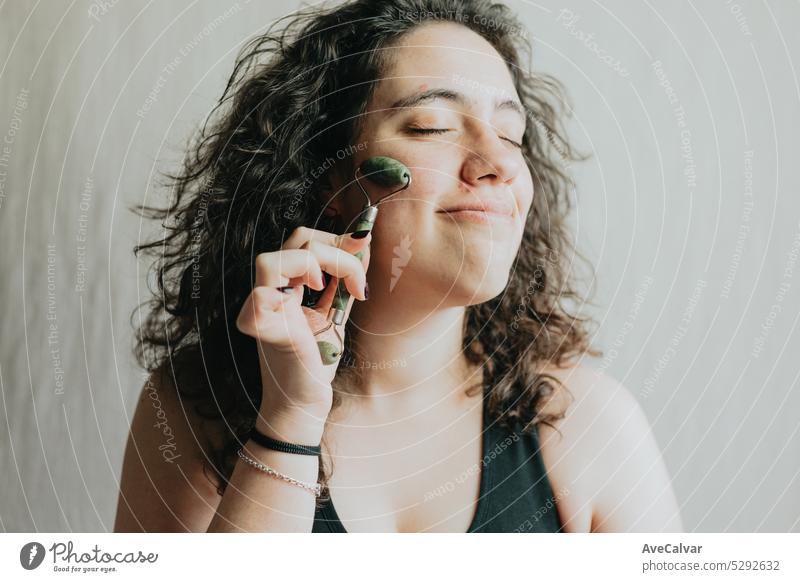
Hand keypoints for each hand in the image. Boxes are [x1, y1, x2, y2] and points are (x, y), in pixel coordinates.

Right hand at [236, 226, 370, 421]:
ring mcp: (261, 309)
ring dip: (315, 266)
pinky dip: (286, 294)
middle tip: (355, 280)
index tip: (364, 258)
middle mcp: (271, 291)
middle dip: (336, 250)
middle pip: (297, 239)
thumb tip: (361, 240)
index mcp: (287, 284)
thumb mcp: (336, 309)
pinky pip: (261, 297)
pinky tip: (311, 304)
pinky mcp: (261, 329)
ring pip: (272, 259)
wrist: (306, 402)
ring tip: (329, 290)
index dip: (338, 241)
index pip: (305, 241)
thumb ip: (345, 277)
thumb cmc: (317, 360)